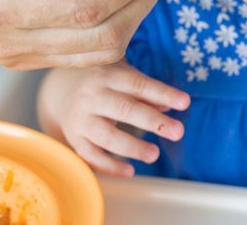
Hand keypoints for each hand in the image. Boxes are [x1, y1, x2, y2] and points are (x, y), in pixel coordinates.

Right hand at [38, 62, 190, 176]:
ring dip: (132, 147)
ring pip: (106, 136)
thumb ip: (147, 90)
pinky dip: (110, 166)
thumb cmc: (105, 81)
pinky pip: (91, 155)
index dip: (162, 93)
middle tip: (178, 132)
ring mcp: (81, 118)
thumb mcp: (124, 76)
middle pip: (124, 109)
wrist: (61, 89)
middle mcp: (93, 95)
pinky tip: (131, 171)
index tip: (185, 102)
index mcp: (109, 75)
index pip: (138, 84)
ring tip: (155, 154)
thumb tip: (171, 104)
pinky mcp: (74, 138)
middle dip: (153, 121)